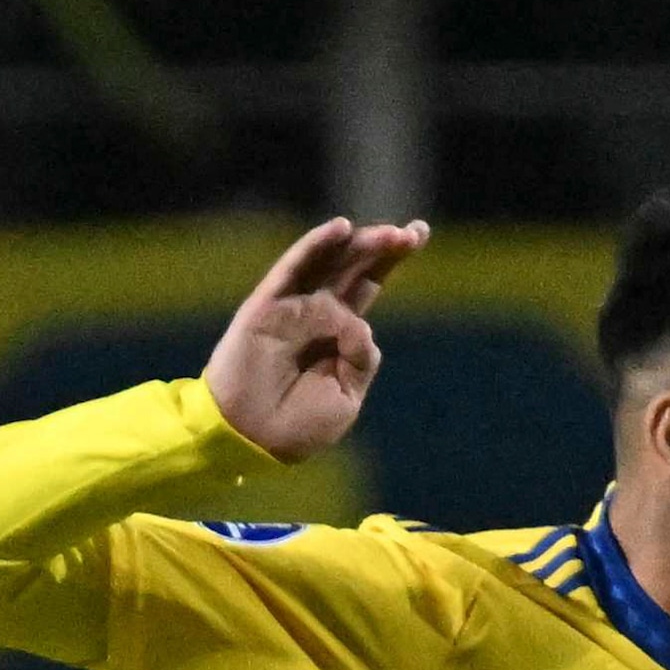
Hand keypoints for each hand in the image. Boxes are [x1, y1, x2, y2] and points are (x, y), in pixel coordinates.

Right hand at [202, 216, 428, 461]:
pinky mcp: (267, 304)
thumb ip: (361, 358)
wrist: (250, 439)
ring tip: (391, 234)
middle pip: (354, 266)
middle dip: (385, 246)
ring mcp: (292, 305)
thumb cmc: (296, 426)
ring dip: (360, 244)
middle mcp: (317, 311)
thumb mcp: (346, 398)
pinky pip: (294, 268)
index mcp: (339, 331)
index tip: (419, 233)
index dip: (391, 258)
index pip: (368, 283)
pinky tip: (340, 229)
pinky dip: (316, 245)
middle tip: (415, 232)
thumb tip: (359, 322)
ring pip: (331, 261)